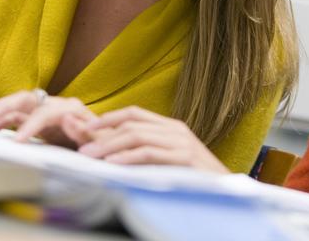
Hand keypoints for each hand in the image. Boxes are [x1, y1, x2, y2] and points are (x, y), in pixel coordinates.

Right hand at [0, 91, 96, 147]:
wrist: (105, 148)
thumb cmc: (104, 145)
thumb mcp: (100, 142)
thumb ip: (86, 131)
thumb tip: (68, 118)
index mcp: (72, 109)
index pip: (46, 113)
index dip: (31, 126)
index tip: (17, 141)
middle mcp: (56, 105)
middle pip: (27, 100)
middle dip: (5, 105)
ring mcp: (46, 112)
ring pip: (18, 106)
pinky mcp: (39, 122)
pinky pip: (18, 118)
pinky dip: (3, 120)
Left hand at [74, 106, 229, 172]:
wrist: (227, 194)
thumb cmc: (194, 181)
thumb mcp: (167, 161)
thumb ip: (144, 152)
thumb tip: (111, 151)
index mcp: (171, 127)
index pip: (134, 113)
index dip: (108, 118)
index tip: (86, 128)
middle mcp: (176, 130)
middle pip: (131, 124)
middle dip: (102, 135)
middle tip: (81, 146)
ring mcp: (181, 142)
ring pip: (137, 136)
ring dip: (109, 147)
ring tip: (90, 156)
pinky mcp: (184, 158)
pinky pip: (149, 153)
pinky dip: (128, 158)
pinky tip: (112, 165)